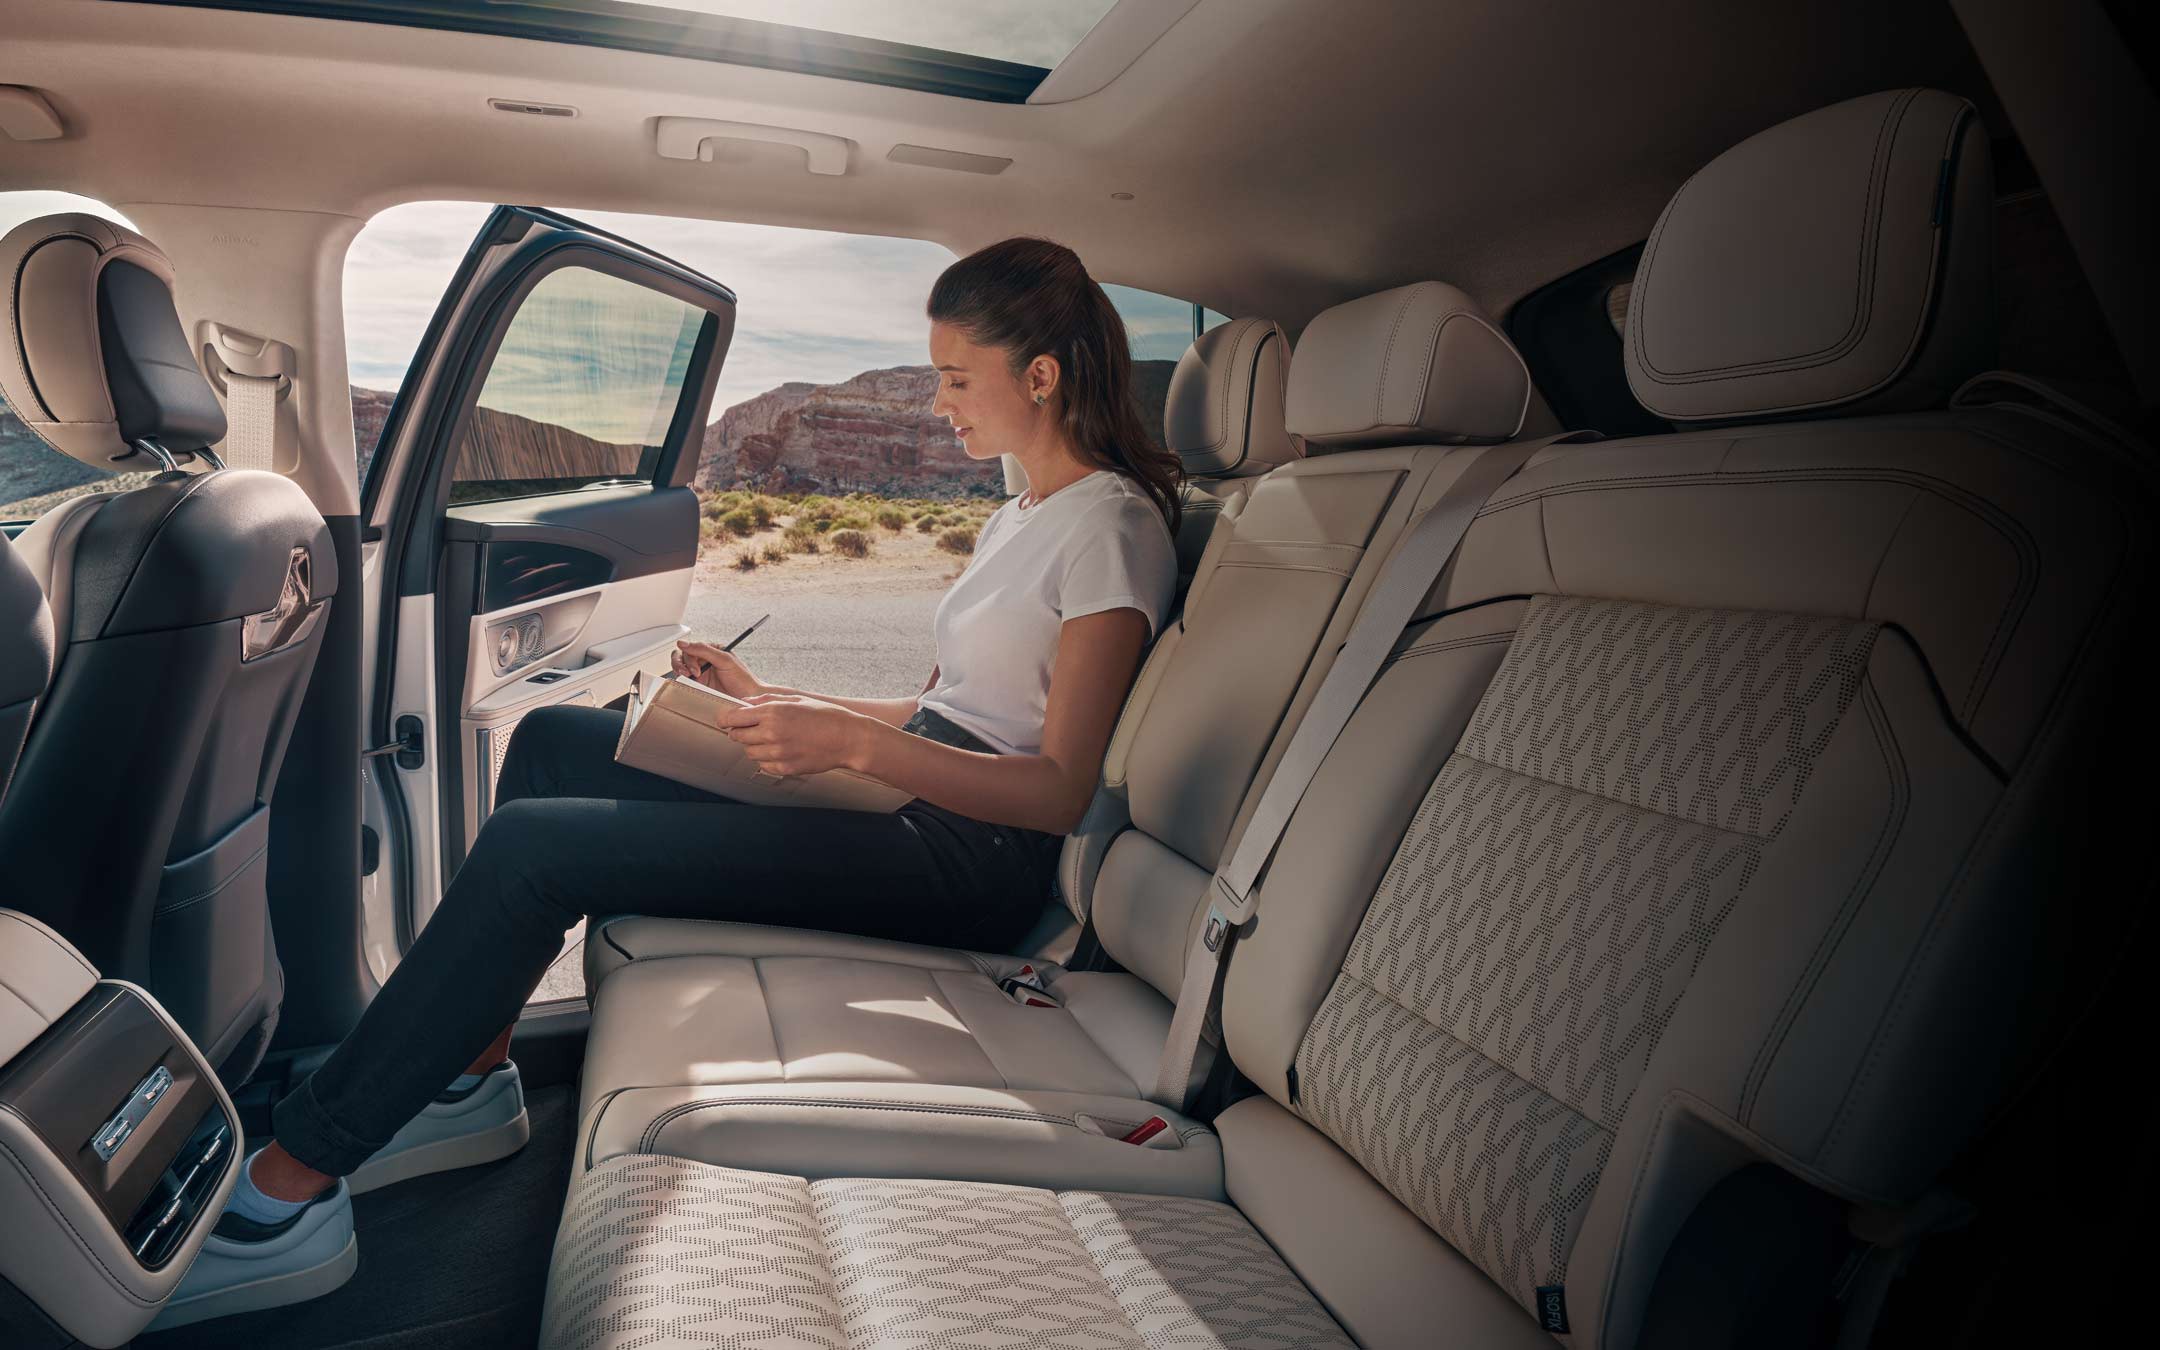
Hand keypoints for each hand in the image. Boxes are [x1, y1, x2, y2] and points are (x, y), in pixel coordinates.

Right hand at [673, 640, 761, 699]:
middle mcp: (704, 661)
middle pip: (682, 657)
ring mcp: (700, 674)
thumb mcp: (725, 660)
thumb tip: (683, 643)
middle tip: (689, 674)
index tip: (696, 669)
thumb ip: (704, 650)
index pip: (690, 648)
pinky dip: (681, 682)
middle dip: (681, 664)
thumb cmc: (743, 680)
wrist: (748, 699)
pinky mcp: (698, 686)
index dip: (689, 657)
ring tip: (688, 679)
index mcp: (711, 651)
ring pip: (680, 668)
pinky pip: (684, 682)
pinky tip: (687, 685)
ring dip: (680, 671)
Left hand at [714, 695, 876, 776]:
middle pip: (736, 736)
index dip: (725, 718)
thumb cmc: (826, 715)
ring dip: (753, 746)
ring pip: (749, 752)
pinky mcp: (785, 768)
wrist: (848, 738)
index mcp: (772, 712)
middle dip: (740, 731)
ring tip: (771, 739)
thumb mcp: (796, 699)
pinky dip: (766, 759)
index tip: (726, 719)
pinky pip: (763, 765)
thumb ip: (766, 700)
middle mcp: (771, 733)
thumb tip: (745, 703)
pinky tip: (780, 750)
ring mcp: (778, 753)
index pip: (732, 718)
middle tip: (752, 728)